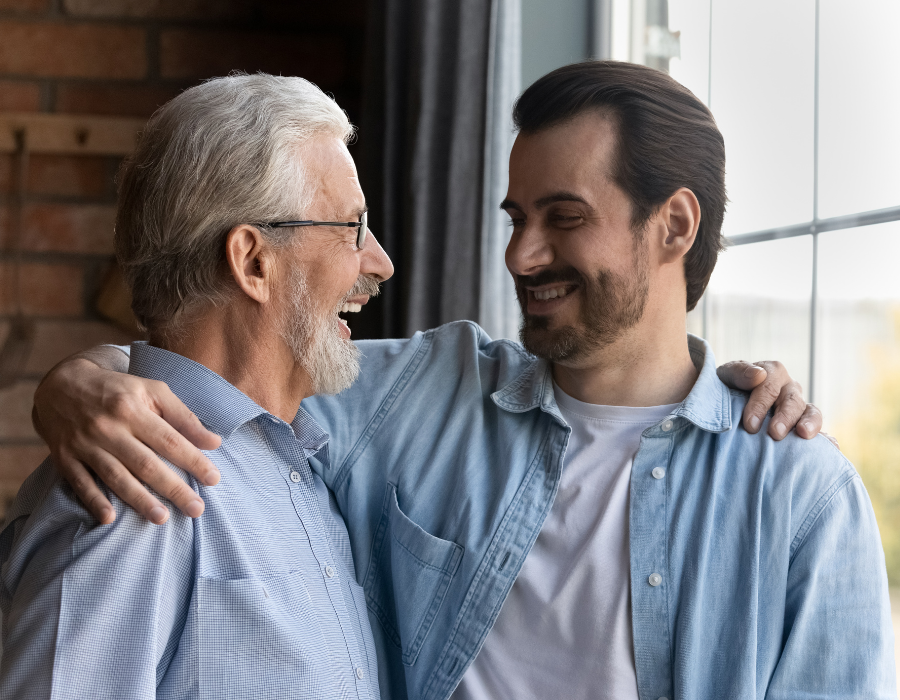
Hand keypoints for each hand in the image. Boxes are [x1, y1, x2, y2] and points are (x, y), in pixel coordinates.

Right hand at [33, 350, 221, 524]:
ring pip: (115, 476)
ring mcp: (85, 444)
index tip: (213, 479)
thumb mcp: (152, 390)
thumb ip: (183, 416)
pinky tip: (109, 518)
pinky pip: (80, 483)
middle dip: (173, 488)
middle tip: (196, 509)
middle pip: (145, 463)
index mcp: (133, 409)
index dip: (193, 461)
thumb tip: (213, 442)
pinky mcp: (65, 458)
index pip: (170, 440)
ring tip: (162, 519)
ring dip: (139, 500)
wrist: (61, 384)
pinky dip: (93, 501)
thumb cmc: (118, 390)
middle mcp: (109, 428)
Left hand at [715, 360, 825, 441]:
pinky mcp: (805, 425)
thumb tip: (758, 375)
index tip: (750, 424)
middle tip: (775, 433)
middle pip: (792, 399)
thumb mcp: (725, 376)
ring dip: (809, 423)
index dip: (761, 403)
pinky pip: (822, 431)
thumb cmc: (726, 389)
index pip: (770, 384)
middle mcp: (788, 388)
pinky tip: (831, 447)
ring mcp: (799, 407)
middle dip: (784, 416)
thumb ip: (738, 372)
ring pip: (811, 412)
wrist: (728, 404)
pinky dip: (827, 439)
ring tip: (804, 435)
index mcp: (771, 373)